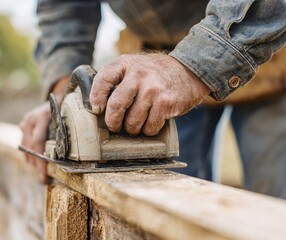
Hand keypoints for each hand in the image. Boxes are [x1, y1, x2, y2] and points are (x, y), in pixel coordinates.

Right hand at [19, 77, 68, 182]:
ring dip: (34, 163)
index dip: (41, 160)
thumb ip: (73, 130)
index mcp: (43, 116)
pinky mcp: (23, 127)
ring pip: (25, 149)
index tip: (44, 174)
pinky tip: (40, 164)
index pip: (38, 142)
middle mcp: (31, 119)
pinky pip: (25, 145)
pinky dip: (31, 156)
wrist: (58, 97)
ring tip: (44, 175)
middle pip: (30, 149)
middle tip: (44, 179)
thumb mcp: (70, 116)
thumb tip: (87, 151)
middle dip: (37, 166)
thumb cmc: (68, 108)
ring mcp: (25, 123)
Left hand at [90, 53, 210, 135]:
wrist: (190, 71)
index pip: (102, 80)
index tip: (96, 109)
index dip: (95, 98)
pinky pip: (149, 127)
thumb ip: (117, 79)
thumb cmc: (156, 73)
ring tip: (135, 124)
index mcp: (126, 64)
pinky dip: (148, 130)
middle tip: (114, 126)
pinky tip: (151, 122)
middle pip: (116, 105)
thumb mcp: (134, 66)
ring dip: (132, 129)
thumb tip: (96, 105)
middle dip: (112, 122)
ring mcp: (153, 89)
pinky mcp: (165, 103)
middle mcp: (138, 74)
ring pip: (132, 122)